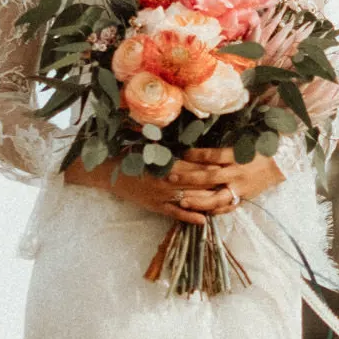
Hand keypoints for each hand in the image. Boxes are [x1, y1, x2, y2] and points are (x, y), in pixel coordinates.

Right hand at [63, 148, 283, 224]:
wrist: (103, 171)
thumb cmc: (125, 151)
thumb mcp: (143, 140)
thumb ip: (161, 135)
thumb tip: (174, 119)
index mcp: (163, 161)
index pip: (191, 165)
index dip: (210, 166)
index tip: (227, 165)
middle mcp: (163, 180)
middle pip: (195, 183)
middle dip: (215, 184)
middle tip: (235, 183)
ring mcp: (160, 196)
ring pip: (188, 200)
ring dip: (208, 201)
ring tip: (226, 201)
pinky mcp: (155, 207)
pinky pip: (175, 214)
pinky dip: (189, 217)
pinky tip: (204, 220)